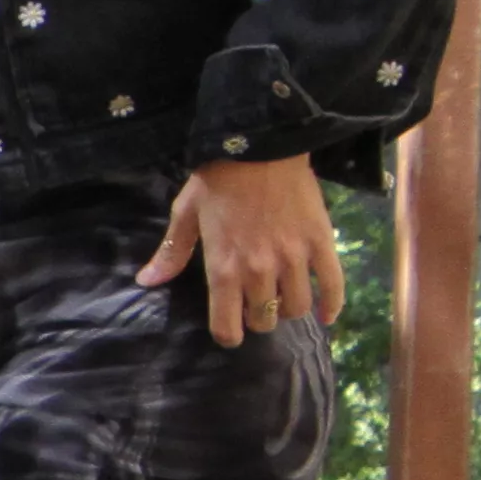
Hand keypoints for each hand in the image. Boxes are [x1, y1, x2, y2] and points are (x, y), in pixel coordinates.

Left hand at [140, 156, 342, 347]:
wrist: (262, 145)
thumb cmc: (218, 179)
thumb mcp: (186, 213)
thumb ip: (172, 252)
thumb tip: (147, 281)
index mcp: (223, 267)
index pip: (227, 327)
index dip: (227, 334)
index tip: (229, 328)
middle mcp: (259, 271)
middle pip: (264, 320)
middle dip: (258, 319)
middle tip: (256, 306)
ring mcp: (294, 259)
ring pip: (297, 307)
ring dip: (288, 308)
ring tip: (283, 298)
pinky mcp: (321, 244)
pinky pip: (333, 286)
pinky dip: (332, 305)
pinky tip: (327, 315)